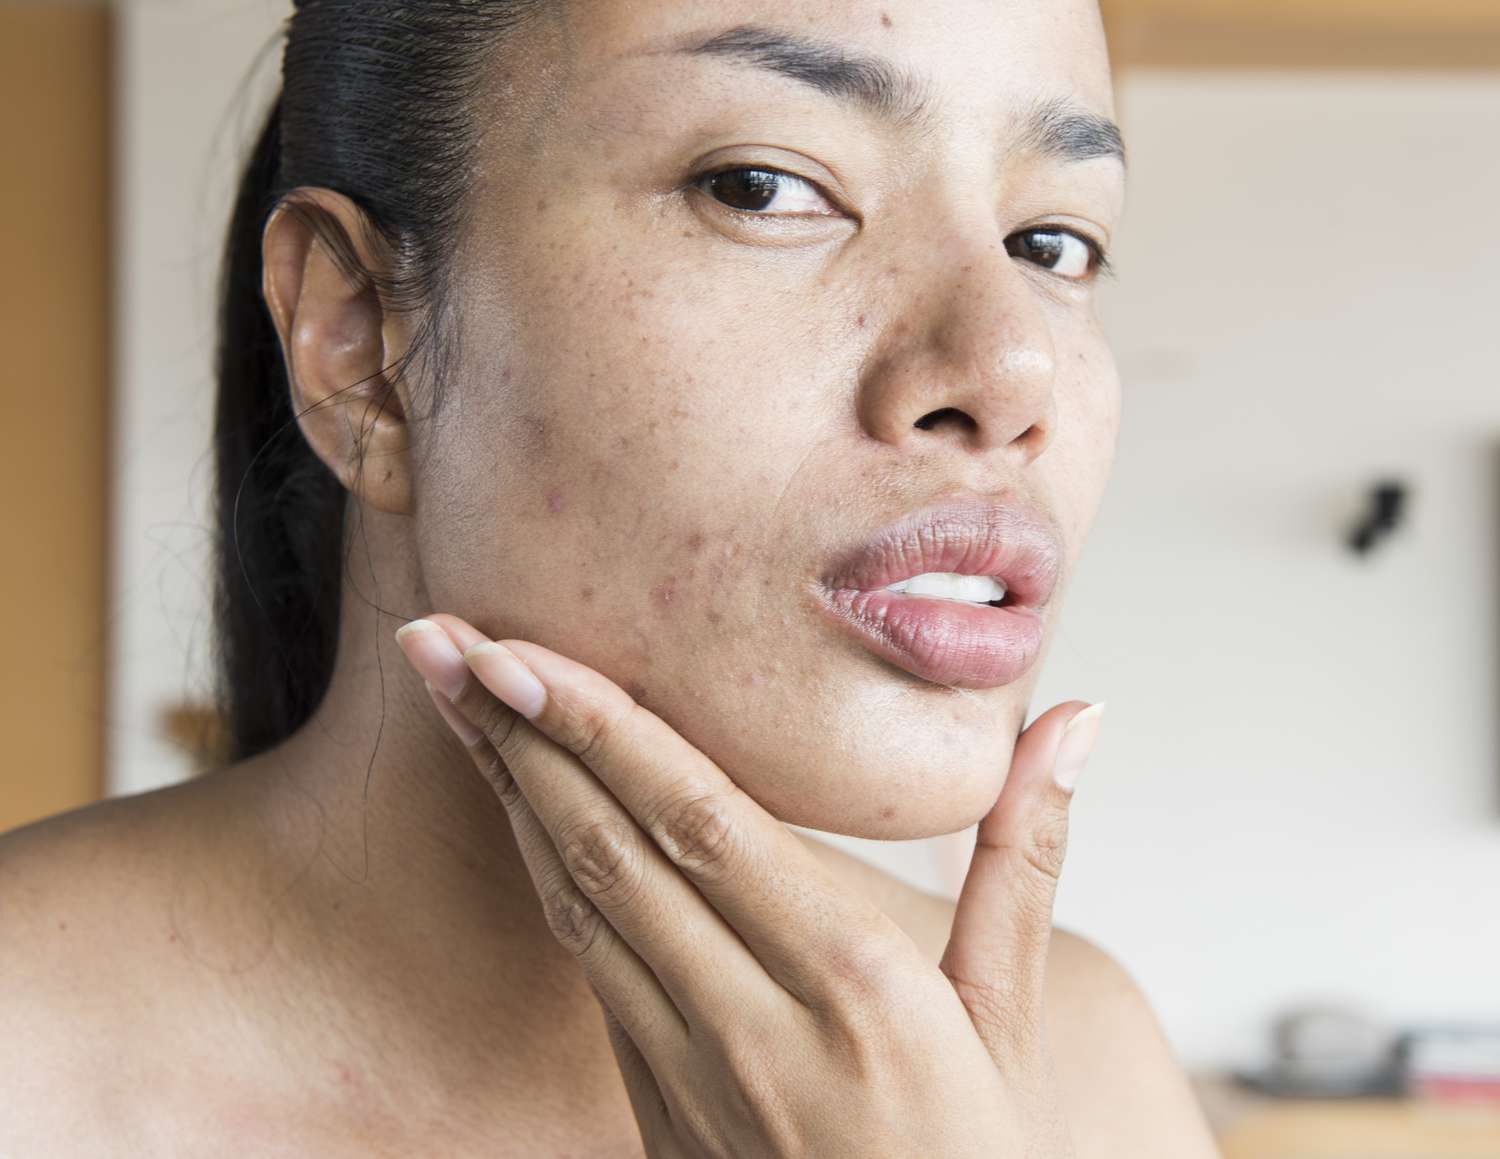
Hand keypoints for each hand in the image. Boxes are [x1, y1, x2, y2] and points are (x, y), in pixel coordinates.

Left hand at [395, 615, 1103, 1158]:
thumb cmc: (975, 1158)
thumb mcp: (1014, 1016)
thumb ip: (1026, 858)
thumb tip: (1075, 719)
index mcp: (854, 980)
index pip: (699, 822)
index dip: (602, 731)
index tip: (521, 653)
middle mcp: (754, 1020)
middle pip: (610, 848)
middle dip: (519, 733)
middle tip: (439, 640)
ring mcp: (689, 1070)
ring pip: (578, 903)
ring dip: (510, 792)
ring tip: (453, 703)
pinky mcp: (654, 1103)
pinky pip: (585, 967)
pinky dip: (544, 874)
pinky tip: (519, 808)